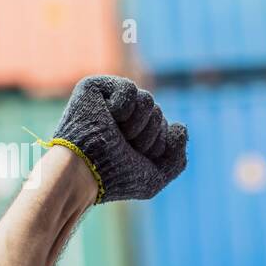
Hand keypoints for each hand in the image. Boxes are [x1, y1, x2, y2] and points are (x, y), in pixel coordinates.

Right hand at [52, 75, 187, 202]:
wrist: (85, 172)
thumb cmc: (115, 178)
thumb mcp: (155, 177)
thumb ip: (177, 158)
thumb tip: (180, 127)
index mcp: (136, 133)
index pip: (166, 128)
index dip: (157, 146)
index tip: (134, 158)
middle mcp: (123, 115)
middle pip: (158, 113)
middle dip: (148, 136)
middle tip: (123, 147)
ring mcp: (108, 99)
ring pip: (148, 100)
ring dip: (137, 125)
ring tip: (115, 133)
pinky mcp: (94, 87)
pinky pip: (129, 88)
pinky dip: (123, 107)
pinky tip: (106, 116)